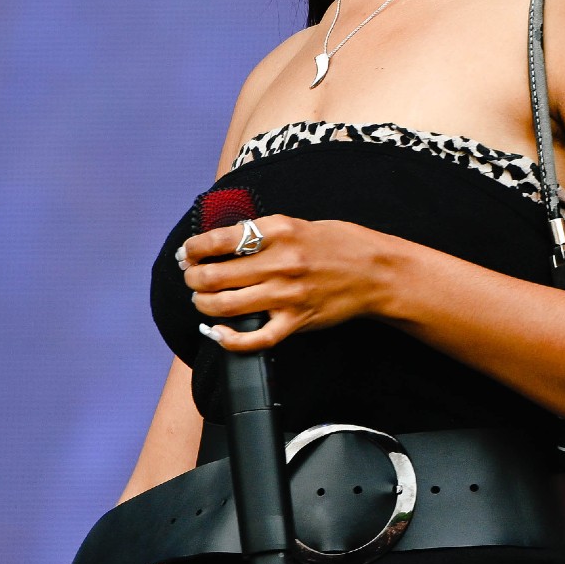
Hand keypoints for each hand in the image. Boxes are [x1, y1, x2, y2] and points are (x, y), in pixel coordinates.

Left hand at [177, 214, 404, 352]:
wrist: (377, 272)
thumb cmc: (338, 244)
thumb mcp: (297, 224)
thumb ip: (262, 232)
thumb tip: (221, 242)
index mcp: (279, 231)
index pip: (220, 240)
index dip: (194, 248)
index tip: (188, 253)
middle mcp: (281, 262)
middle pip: (216, 276)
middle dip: (193, 278)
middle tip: (192, 278)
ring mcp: (288, 295)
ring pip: (226, 306)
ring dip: (204, 305)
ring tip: (202, 301)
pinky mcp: (296, 321)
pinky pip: (255, 339)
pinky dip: (230, 340)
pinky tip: (218, 334)